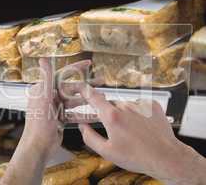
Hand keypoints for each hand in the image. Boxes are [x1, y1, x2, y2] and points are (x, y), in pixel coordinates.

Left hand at [0, 59, 91, 184]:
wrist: (38, 146)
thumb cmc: (38, 123)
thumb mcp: (43, 98)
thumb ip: (46, 78)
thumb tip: (43, 58)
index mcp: (43, 89)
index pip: (62, 74)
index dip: (76, 68)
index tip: (89, 63)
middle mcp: (49, 97)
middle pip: (71, 88)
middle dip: (87, 85)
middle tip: (102, 81)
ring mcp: (55, 108)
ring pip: (75, 101)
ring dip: (89, 100)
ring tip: (103, 98)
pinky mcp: (60, 119)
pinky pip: (76, 114)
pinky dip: (86, 114)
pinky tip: (97, 114)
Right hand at [65, 84, 205, 184]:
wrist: (165, 157)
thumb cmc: (137, 156)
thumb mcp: (107, 152)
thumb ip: (90, 137)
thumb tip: (82, 127)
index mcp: (112, 117)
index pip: (94, 98)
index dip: (85, 91)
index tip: (81, 87)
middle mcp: (125, 107)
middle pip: (111, 105)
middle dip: (110, 115)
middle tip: (116, 131)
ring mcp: (140, 105)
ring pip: (125, 106)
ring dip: (125, 115)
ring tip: (133, 132)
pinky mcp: (152, 105)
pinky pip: (139, 106)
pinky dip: (138, 114)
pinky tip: (142, 127)